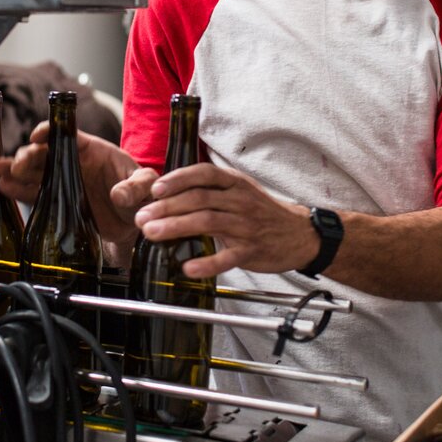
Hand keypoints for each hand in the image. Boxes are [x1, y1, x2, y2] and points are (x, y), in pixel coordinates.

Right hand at [0, 122, 141, 245]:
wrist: (135, 223)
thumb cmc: (142, 196)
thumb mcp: (146, 187)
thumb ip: (136, 187)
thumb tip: (119, 195)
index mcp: (93, 149)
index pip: (68, 134)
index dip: (50, 131)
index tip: (37, 135)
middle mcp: (74, 162)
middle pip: (46, 152)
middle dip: (29, 155)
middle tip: (19, 164)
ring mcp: (64, 182)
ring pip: (34, 171)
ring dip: (15, 169)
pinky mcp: (59, 202)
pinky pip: (35, 193)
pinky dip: (18, 190)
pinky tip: (3, 186)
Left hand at [134, 164, 318, 278]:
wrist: (300, 234)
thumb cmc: (262, 212)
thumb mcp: (240, 190)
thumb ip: (210, 188)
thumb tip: (168, 191)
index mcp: (235, 184)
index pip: (204, 174)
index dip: (178, 179)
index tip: (155, 188)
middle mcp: (240, 201)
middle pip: (199, 199)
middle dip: (166, 207)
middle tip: (141, 216)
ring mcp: (246, 226)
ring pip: (207, 222)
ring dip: (176, 227)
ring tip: (151, 233)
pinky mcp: (251, 251)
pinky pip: (226, 258)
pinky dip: (206, 263)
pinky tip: (187, 267)